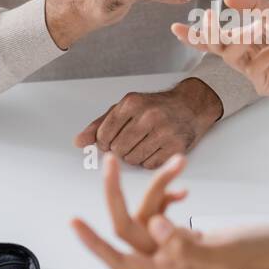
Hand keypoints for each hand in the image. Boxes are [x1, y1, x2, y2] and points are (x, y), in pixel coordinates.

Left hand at [71, 154, 268, 268]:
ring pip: (150, 216)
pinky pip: (166, 216)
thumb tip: (154, 227)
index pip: (120, 257)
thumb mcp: (223, 247)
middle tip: (110, 162)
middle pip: (129, 229)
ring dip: (157, 187)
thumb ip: (186, 242)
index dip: (94, 242)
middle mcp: (169, 263)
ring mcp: (179, 251)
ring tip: (178, 162)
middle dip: (118, 195)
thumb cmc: (259, 255)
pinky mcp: (191, 240)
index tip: (73, 222)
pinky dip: (168, 197)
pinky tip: (182, 186)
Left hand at [73, 78, 222, 168]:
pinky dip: (148, 161)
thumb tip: (79, 141)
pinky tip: (154, 148)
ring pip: (132, 159)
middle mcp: (148, 116)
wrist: (190, 106)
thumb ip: (100, 124)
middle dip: (120, 149)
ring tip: (142, 143)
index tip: (111, 139)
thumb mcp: (125, 108)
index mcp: (132, 104)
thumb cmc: (155, 107)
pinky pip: (149, 165)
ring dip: (133, 156)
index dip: (104, 141)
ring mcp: (164, 132)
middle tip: (130, 140)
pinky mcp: (176, 147)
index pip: (104, 134)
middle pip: (117, 149)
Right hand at [171, 0, 268, 97]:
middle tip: (198, 24)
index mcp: (247, 39)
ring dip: (243, 40)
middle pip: (216, 49)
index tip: (175, 27)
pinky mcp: (264, 85)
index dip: (196, 33)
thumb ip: (255, 5)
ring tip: (263, 30)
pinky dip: (264, 55)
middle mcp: (246, 56)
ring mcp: (254, 71)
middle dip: (204, 38)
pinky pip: (254, 69)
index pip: (216, 37)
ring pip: (232, 57)